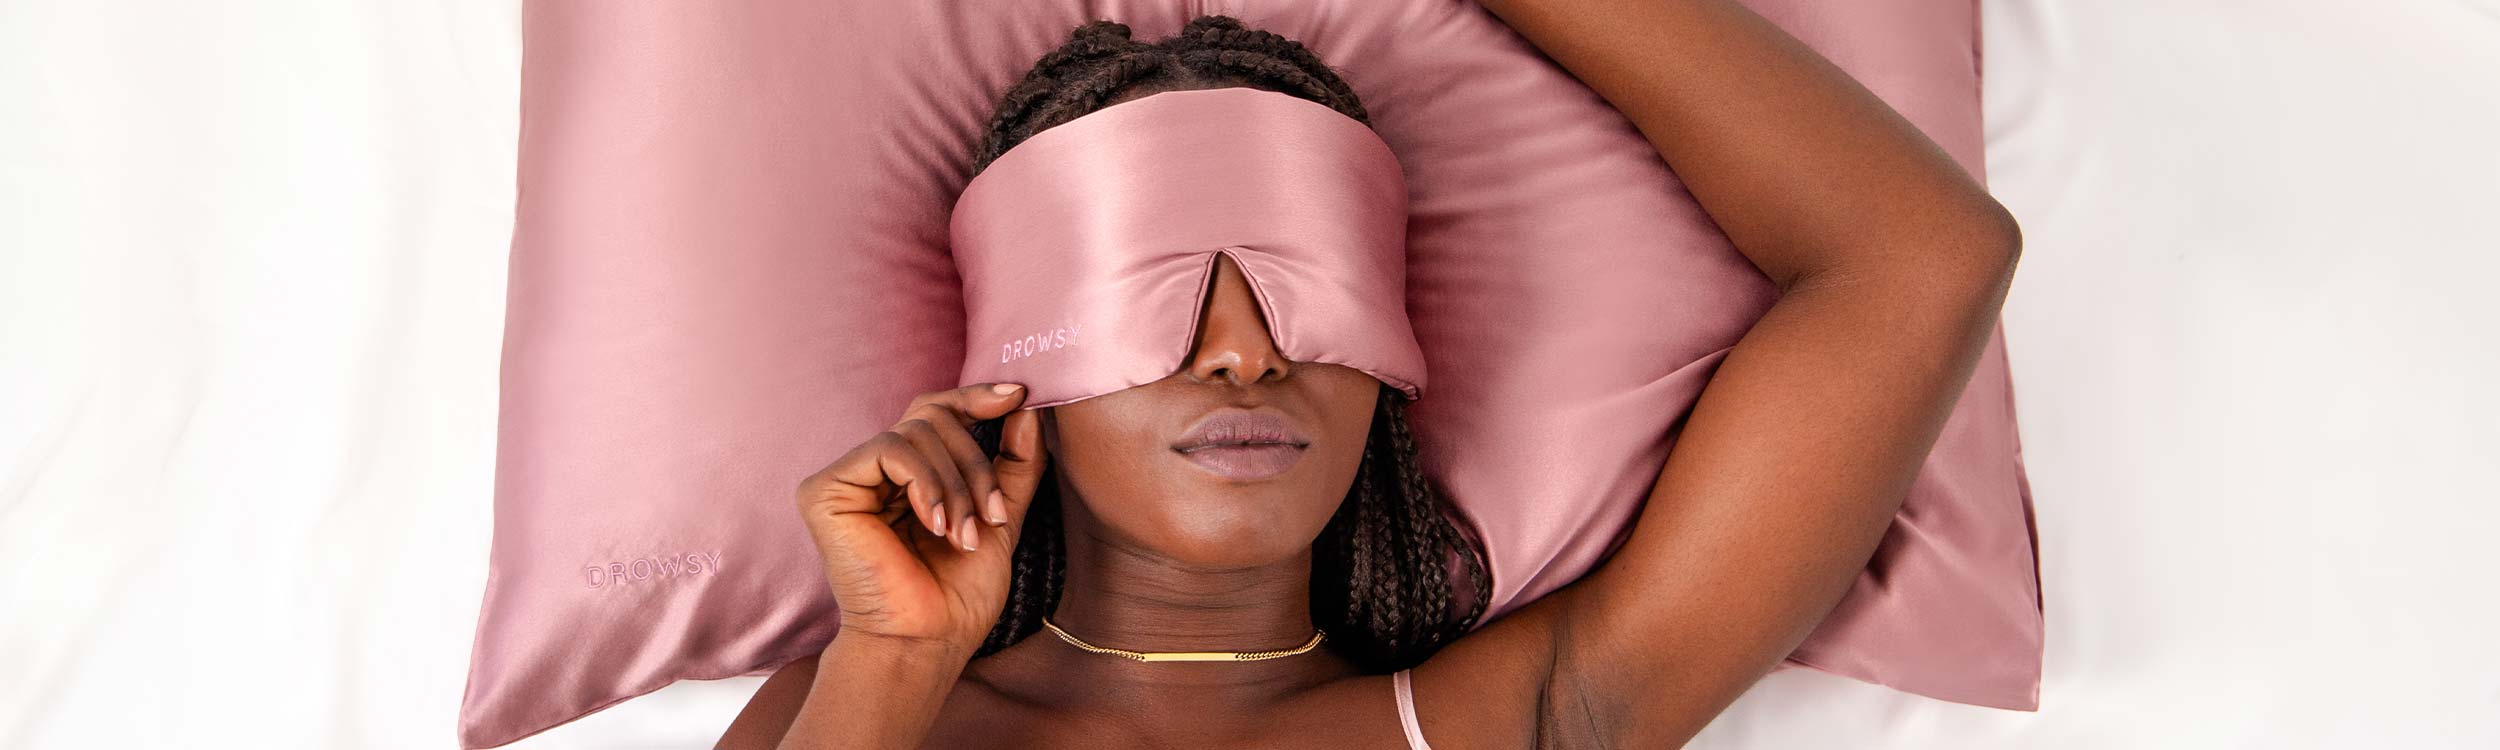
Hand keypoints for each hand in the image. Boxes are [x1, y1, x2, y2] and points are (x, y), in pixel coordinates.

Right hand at [791, 382, 1048, 655]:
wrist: (924, 640)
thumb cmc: (957, 594)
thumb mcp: (999, 518)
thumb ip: (1014, 465)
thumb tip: (1025, 407)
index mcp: (908, 474)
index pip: (938, 412)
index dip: (976, 397)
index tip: (1019, 394)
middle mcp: (874, 470)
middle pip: (933, 417)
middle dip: (976, 464)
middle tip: (991, 517)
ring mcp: (847, 477)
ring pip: (917, 432)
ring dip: (956, 485)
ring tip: (961, 535)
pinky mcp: (825, 489)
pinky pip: (889, 448)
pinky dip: (924, 482)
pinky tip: (933, 523)